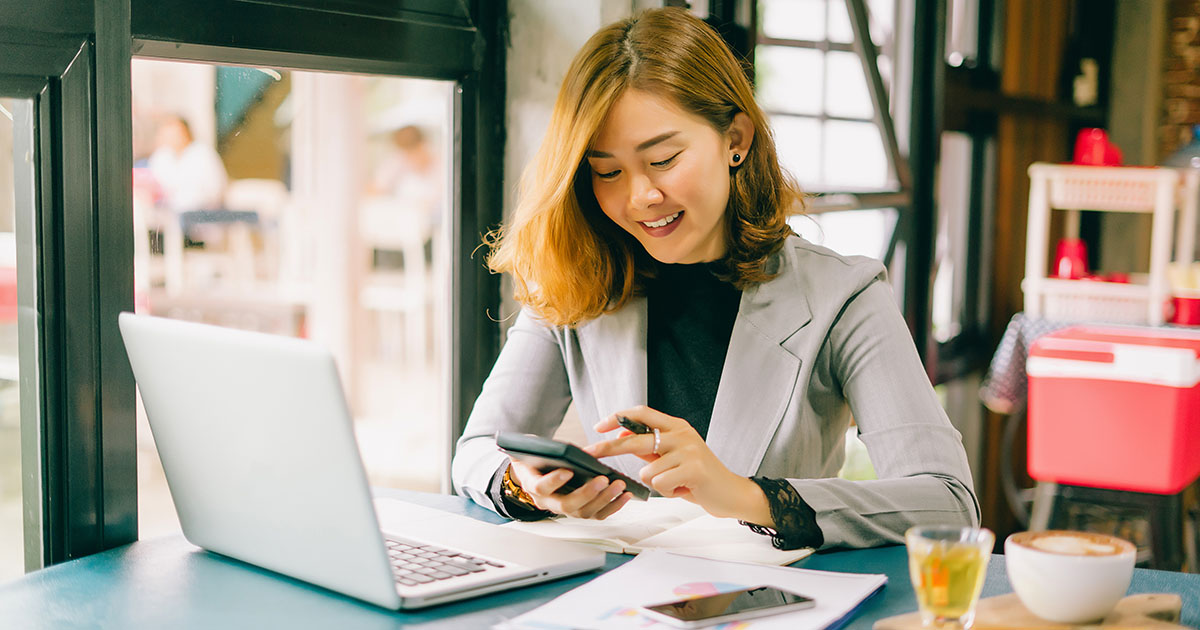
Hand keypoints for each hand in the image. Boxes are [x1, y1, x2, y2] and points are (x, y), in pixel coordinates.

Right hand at [506, 459, 632, 519]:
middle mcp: (548, 502)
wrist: (537, 467)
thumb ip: (551, 451)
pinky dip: (613, 506)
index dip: (554, 481)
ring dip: (604, 499)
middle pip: (566, 506)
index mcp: (532, 484)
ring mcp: (565, 509)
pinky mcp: (580, 511)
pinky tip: (625, 494)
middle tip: (603, 479)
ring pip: (584, 512)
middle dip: (587, 493)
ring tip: (619, 485)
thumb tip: (574, 451)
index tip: (569, 471)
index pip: (541, 488)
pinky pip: (597, 514)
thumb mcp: (538, 449)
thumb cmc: (539, 456)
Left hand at [584, 405, 771, 523]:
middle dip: (609, 447)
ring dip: (657, 484)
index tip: (599, 427)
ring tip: (677, 483)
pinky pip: (659, 483)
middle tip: (590, 452)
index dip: (618, 417)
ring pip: (647, 470)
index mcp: (677, 426)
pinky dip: (667, 491)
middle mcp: (682, 434)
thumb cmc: (699, 476)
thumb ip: (648, 446)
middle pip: (636, 439)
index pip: (643, 413)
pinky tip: (684, 489)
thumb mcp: (672, 458)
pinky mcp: (693, 468)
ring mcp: (688, 450)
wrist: (731, 493)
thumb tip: (622, 433)